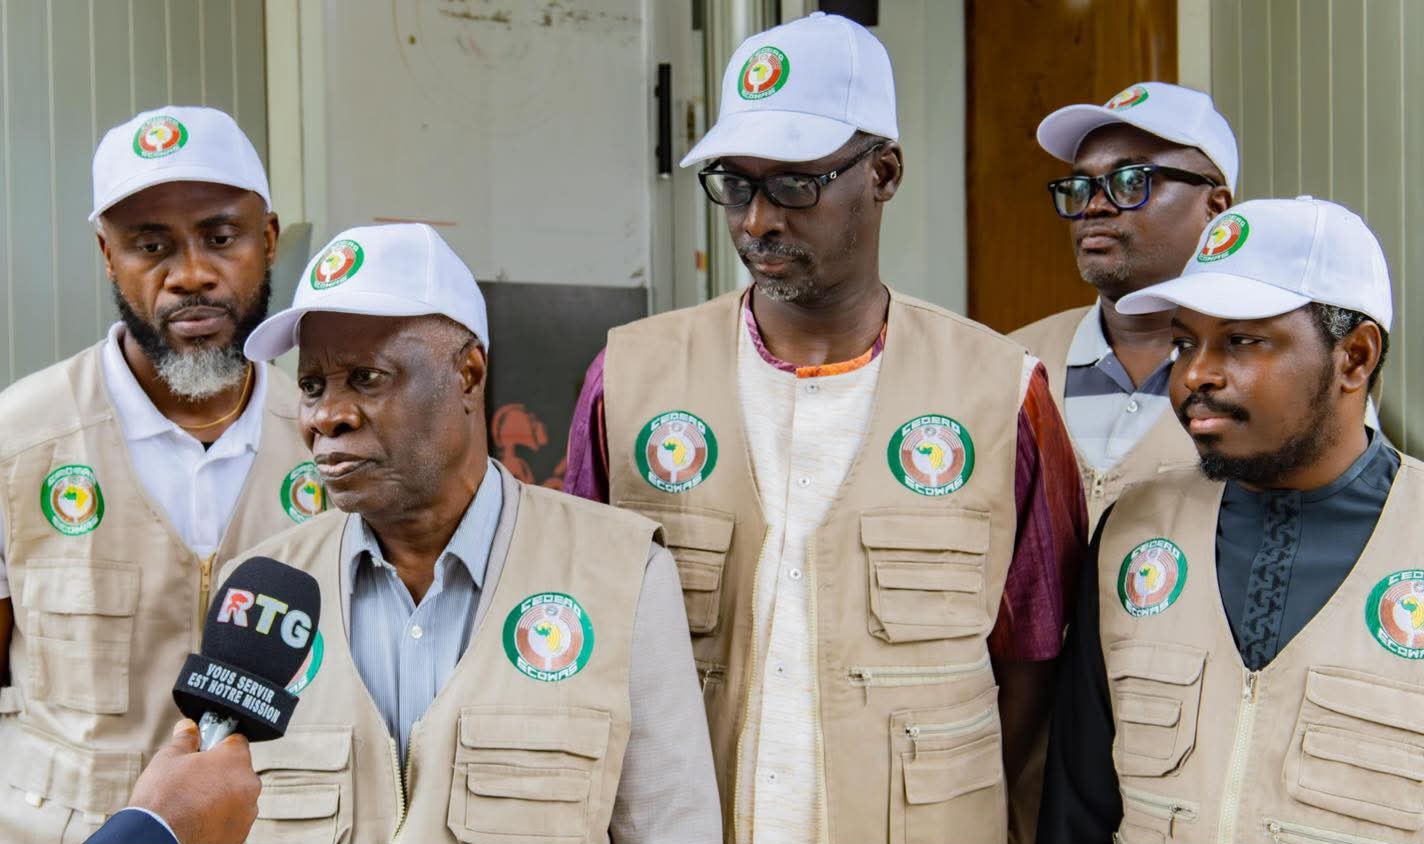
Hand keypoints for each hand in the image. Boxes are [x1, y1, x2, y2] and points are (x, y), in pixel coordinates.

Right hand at [129, 719, 261, 843]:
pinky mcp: (240, 834)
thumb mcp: (168, 759)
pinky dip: (220, 817)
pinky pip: (233, 818)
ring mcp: (247, 812)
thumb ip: (185, 739)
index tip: (204, 751)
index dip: (218, 743)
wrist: (156, 839)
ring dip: (222, 796)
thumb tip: (189, 727)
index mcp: (236, 760)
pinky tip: (198, 820)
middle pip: (238, 770)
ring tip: (193, 804)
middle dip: (219, 772)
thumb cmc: (163, 799)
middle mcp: (250, 785)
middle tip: (194, 780)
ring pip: (237, 796)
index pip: (236, 740)